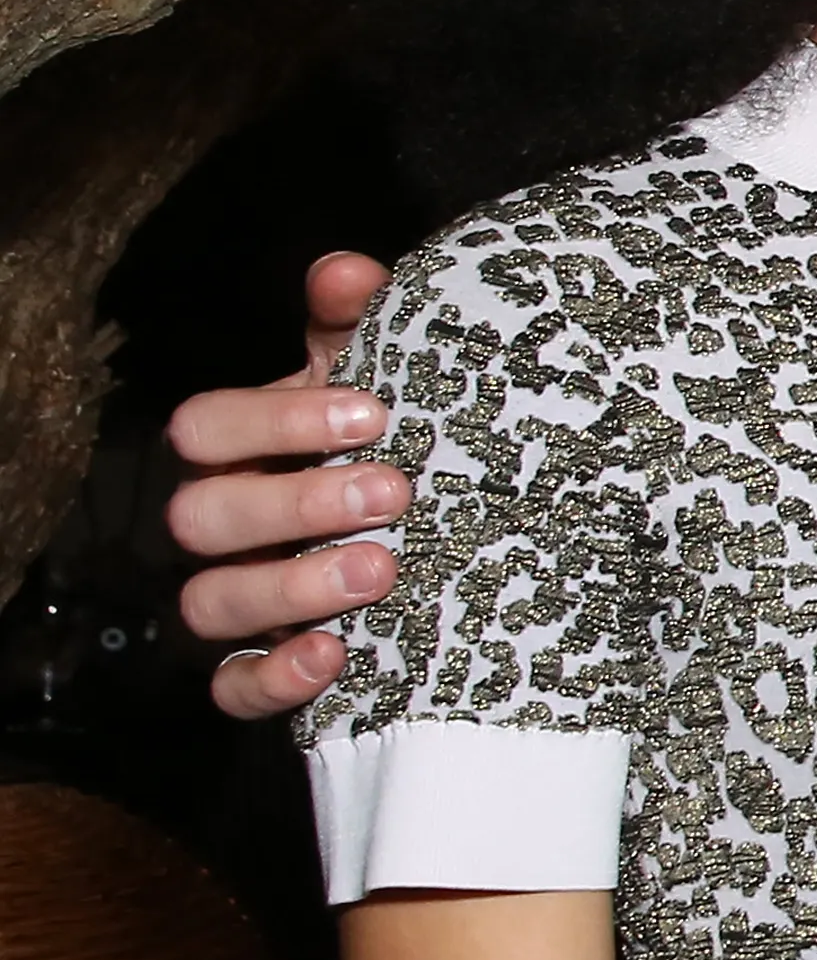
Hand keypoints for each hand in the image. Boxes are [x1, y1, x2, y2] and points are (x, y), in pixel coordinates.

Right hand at [162, 249, 398, 717]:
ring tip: (384, 571)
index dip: (273, 419)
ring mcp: (243, 597)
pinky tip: (334, 654)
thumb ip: (367, 322)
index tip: (372, 413)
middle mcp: (230, 523)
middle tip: (393, 493)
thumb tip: (344, 273)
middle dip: (292, 504)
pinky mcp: (268, 668)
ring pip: (208, 601)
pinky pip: (233, 686)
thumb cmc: (412, 443)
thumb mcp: (399, 377)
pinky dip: (272, 676)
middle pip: (200, 516)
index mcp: (247, 448)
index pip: (205, 426)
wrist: (473, 534)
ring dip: (289, 587)